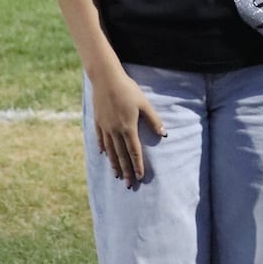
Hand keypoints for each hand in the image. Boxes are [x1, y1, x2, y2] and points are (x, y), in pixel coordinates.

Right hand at [90, 69, 165, 188]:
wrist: (106, 79)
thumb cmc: (128, 89)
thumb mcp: (144, 103)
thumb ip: (153, 120)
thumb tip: (164, 134)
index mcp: (128, 127)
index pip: (134, 151)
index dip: (138, 164)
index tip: (139, 177)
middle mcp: (115, 130)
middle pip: (121, 155)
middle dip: (126, 170)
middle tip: (128, 184)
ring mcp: (105, 127)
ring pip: (110, 150)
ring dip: (114, 163)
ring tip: (116, 175)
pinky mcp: (98, 121)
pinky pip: (100, 139)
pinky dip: (103, 148)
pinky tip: (103, 154)